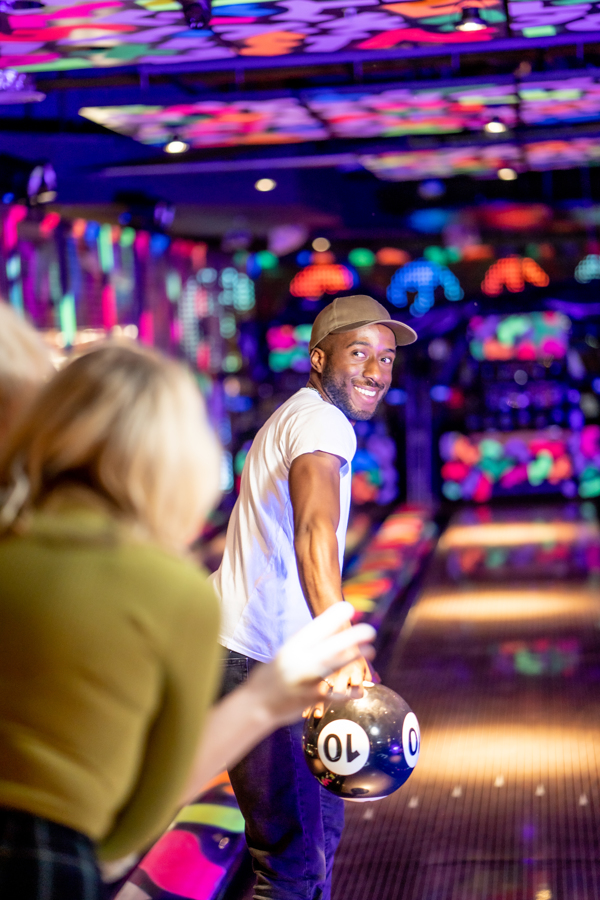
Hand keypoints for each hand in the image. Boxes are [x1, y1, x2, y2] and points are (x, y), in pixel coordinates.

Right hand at [248, 602, 375, 726]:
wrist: (255, 705)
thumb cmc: (271, 676)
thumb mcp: (285, 655)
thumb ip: (304, 645)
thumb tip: (327, 630)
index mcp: (291, 647)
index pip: (315, 628)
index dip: (333, 618)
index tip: (349, 607)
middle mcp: (298, 661)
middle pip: (329, 646)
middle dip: (351, 637)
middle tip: (370, 630)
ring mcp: (306, 680)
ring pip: (335, 667)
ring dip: (354, 659)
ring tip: (370, 651)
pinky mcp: (312, 698)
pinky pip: (336, 694)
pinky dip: (349, 692)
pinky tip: (360, 689)